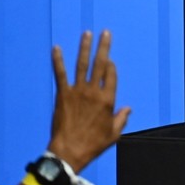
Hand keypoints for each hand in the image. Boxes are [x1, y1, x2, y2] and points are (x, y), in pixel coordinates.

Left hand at [46, 30, 131, 172]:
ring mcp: (77, 91)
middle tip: (105, 32)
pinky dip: (58, 61)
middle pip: (100, 64)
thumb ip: (121, 119)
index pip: (111, 75)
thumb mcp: (114, 134)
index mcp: (108, 100)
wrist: (69, 152)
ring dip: (85, 48)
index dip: (111, 65)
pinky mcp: (63, 95)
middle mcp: (94, 92)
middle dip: (103, 47)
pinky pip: (60, 74)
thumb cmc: (93, 145)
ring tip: (87, 34)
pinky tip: (56, 49)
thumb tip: (128, 109)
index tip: (110, 60)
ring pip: (82, 65)